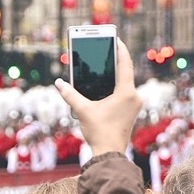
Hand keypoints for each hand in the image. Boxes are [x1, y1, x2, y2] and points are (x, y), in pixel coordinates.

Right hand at [55, 39, 140, 155]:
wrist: (110, 154)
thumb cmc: (100, 132)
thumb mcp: (83, 110)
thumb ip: (70, 95)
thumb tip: (59, 84)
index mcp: (126, 92)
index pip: (125, 64)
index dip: (120, 50)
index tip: (116, 39)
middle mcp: (134, 96)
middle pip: (126, 72)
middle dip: (116, 60)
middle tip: (107, 49)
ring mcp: (134, 105)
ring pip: (126, 82)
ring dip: (116, 73)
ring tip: (105, 64)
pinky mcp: (131, 111)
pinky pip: (125, 92)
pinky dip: (116, 85)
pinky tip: (105, 83)